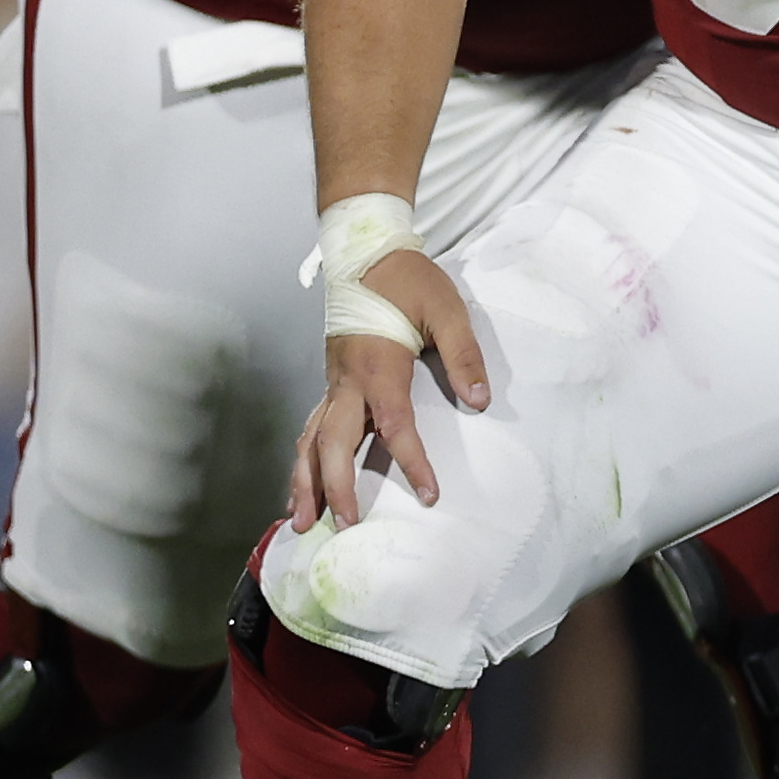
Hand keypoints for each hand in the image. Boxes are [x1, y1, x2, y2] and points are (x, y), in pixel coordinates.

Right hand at [290, 248, 482, 528]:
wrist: (368, 254)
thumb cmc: (410, 281)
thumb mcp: (448, 310)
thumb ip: (463, 356)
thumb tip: (479, 400)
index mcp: (378, 365)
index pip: (394, 425)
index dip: (411, 462)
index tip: (428, 494)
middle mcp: (347, 380)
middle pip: (333, 442)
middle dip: (335, 486)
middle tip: (344, 524)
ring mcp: (333, 381)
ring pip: (310, 438)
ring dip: (304, 480)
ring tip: (299, 520)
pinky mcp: (331, 380)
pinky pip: (311, 425)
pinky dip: (303, 458)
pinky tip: (303, 481)